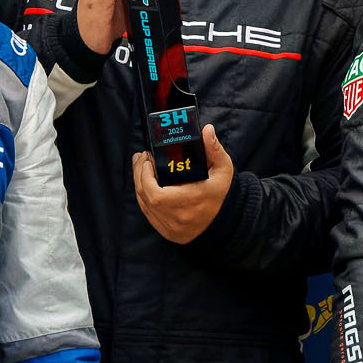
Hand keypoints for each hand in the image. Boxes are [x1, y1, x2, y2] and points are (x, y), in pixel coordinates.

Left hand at [132, 124, 233, 242]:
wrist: (224, 219)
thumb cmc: (221, 191)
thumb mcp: (223, 168)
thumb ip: (214, 149)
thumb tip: (207, 130)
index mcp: (192, 202)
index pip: (156, 196)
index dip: (145, 178)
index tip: (147, 161)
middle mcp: (180, 218)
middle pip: (146, 198)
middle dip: (138, 175)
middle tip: (142, 158)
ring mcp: (172, 228)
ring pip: (144, 205)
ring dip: (139, 184)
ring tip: (140, 166)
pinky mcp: (167, 232)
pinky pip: (148, 213)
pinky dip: (143, 197)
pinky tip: (143, 182)